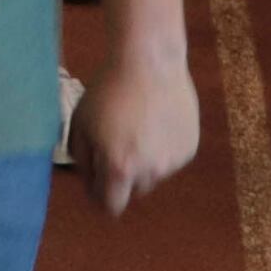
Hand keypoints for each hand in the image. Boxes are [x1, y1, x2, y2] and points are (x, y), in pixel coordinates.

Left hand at [74, 34, 198, 215]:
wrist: (150, 65)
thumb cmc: (108, 92)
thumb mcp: (80, 124)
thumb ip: (83, 160)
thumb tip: (89, 182)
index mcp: (120, 168)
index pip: (111, 205)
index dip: (100, 198)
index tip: (95, 188)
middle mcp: (151, 171)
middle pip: (132, 191)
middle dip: (120, 178)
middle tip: (112, 150)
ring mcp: (174, 161)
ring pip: (152, 175)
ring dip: (142, 165)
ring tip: (133, 131)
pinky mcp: (190, 149)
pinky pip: (169, 159)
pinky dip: (160, 150)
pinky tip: (153, 123)